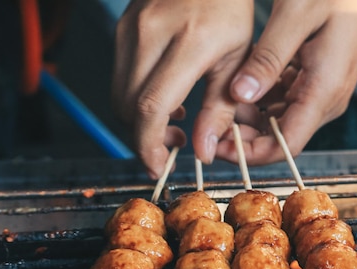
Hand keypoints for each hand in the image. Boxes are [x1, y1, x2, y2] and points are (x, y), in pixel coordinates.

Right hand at [112, 0, 253, 177]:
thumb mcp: (236, 60)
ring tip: (176, 121)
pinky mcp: (122, 28)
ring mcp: (131, 29)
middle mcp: (150, 34)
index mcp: (187, 42)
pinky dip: (137, 98)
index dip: (150, 146)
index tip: (159, 165)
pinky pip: (120, 77)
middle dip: (147, 137)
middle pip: (129, 107)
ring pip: (120, 95)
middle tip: (176, 144)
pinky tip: (166, 96)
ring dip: (141, 120)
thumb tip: (202, 152)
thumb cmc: (228, 8)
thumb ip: (219, 109)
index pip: (151, 108)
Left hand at [215, 0, 356, 165]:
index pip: (287, 145)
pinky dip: (263, 98)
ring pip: (281, 121)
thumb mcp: (296, 15)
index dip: (253, 153)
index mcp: (323, 91)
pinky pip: (286, 102)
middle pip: (281, 137)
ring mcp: (323, 93)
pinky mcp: (318, 83)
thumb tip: (240, 95)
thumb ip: (268, 58)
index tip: (221, 148)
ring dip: (252, 116)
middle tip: (215, 122)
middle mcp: (326, 101)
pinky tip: (247, 80)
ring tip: (226, 97)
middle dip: (246, 136)